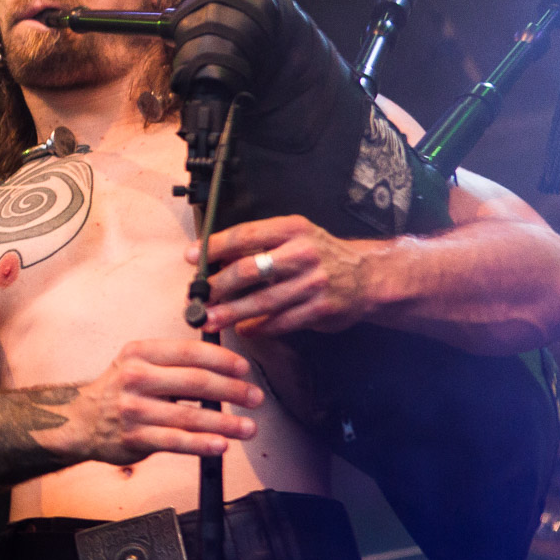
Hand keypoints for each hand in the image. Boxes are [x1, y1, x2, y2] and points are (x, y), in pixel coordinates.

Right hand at [61, 340, 262, 464]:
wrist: (80, 421)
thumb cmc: (119, 391)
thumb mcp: (138, 363)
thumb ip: (174, 363)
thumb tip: (224, 366)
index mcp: (140, 354)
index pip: (189, 352)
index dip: (222, 360)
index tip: (244, 369)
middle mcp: (135, 378)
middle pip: (195, 382)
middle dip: (232, 391)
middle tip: (254, 398)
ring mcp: (133, 409)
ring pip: (189, 416)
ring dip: (225, 423)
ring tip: (248, 427)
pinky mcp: (134, 437)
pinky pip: (175, 442)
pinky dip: (202, 444)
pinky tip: (221, 445)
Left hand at [190, 214, 377, 338]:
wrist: (368, 276)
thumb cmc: (320, 254)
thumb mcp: (293, 236)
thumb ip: (259, 244)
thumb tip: (213, 259)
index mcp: (291, 228)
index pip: (244, 235)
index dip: (214, 247)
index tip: (192, 257)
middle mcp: (303, 253)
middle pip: (249, 269)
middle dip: (218, 285)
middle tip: (197, 296)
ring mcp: (313, 283)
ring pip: (262, 301)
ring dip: (231, 312)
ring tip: (209, 319)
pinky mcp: (320, 309)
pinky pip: (281, 321)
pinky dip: (258, 327)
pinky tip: (243, 330)